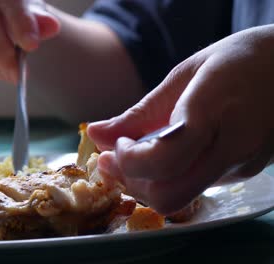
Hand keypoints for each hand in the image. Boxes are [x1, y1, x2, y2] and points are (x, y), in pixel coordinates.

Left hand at [87, 25, 273, 214]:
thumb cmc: (235, 62)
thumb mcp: (182, 76)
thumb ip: (137, 113)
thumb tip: (94, 134)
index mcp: (212, 110)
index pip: (164, 159)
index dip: (129, 161)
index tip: (117, 144)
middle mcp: (231, 146)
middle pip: (169, 194)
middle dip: (131, 182)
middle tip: (112, 158)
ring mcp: (241, 165)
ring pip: (180, 197)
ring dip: (145, 183)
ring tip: (132, 155)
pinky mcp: (244, 174)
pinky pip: (194, 187)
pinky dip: (167, 178)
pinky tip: (161, 155)